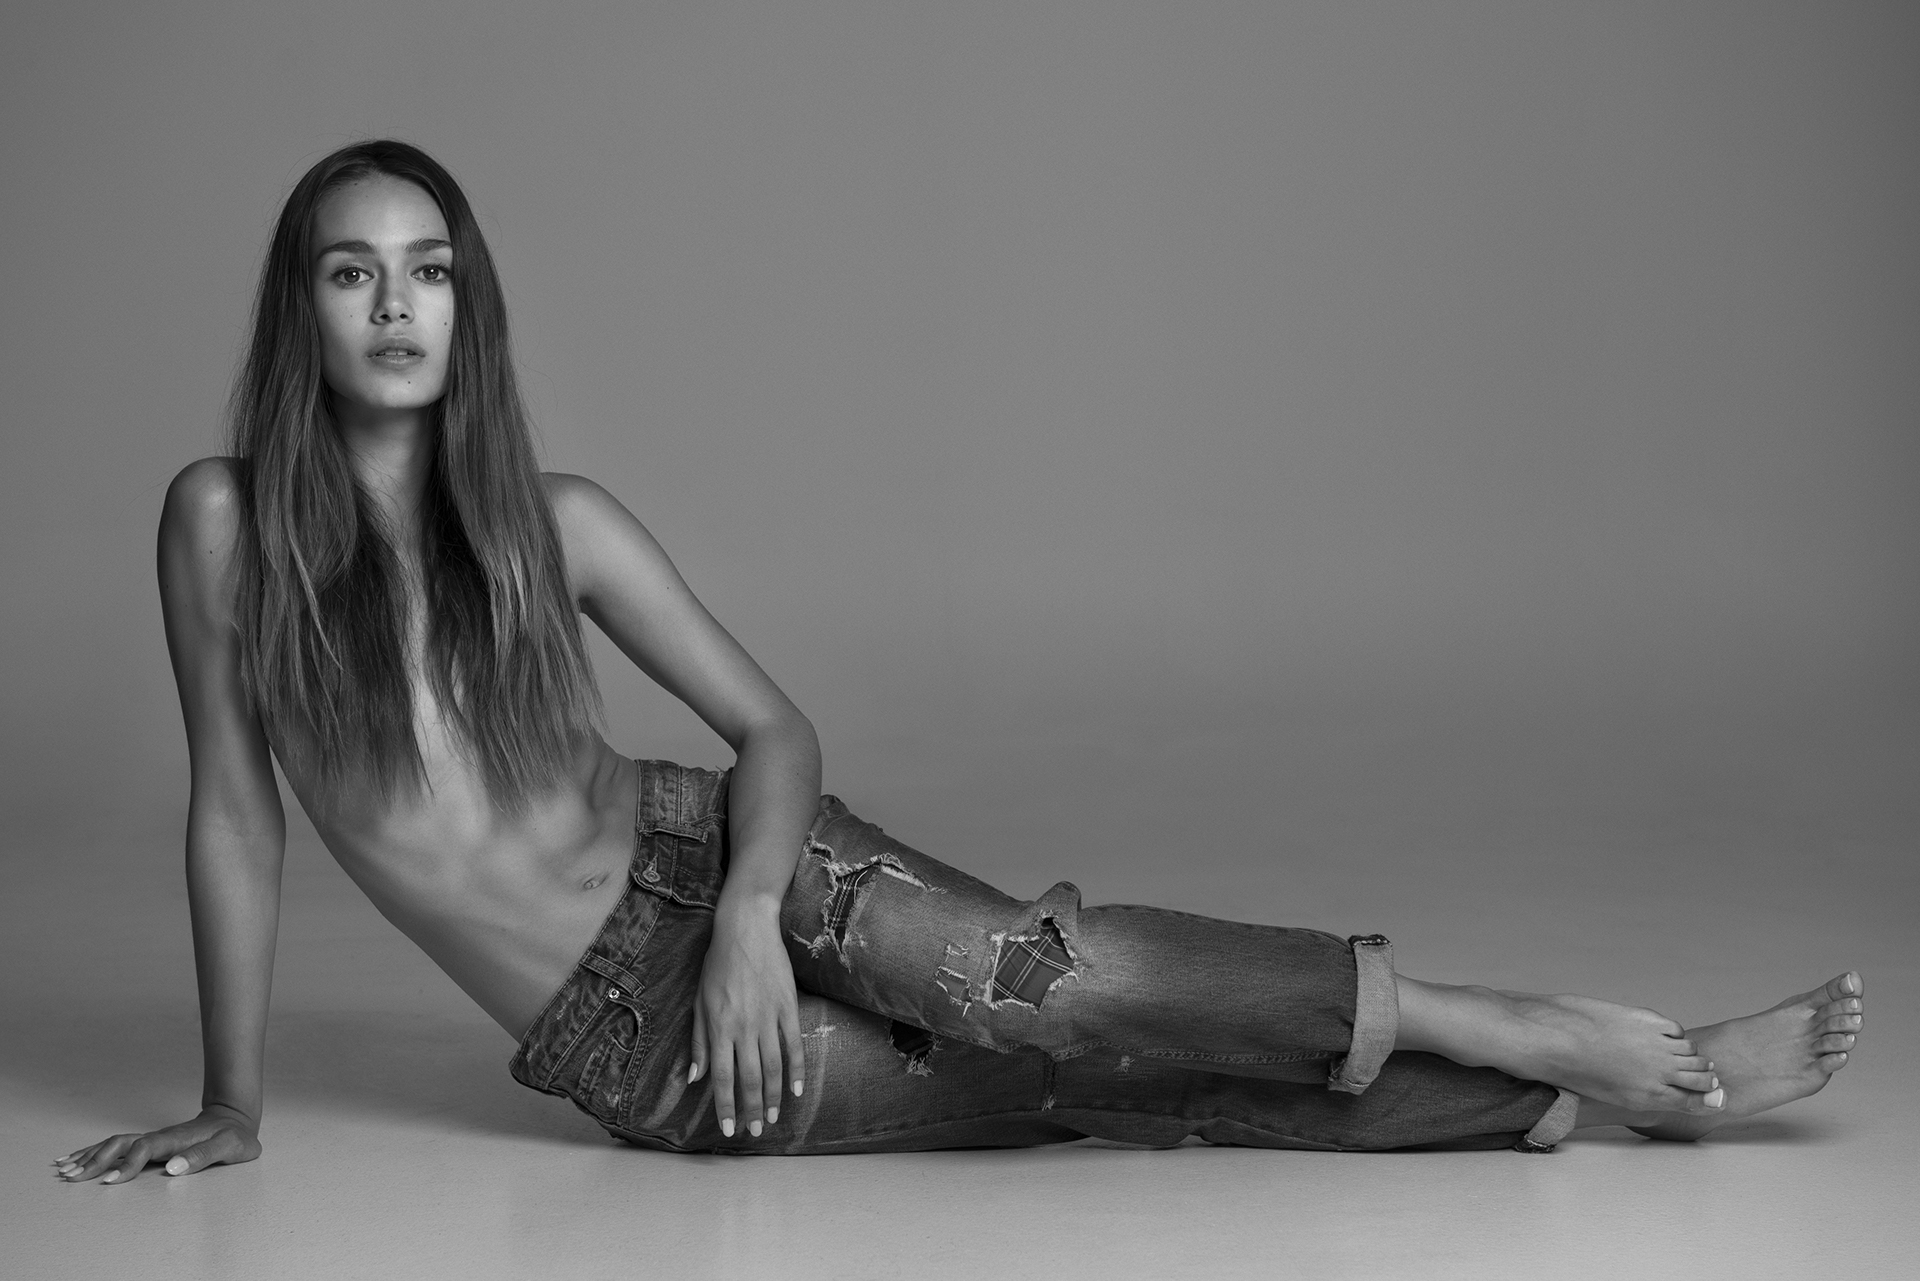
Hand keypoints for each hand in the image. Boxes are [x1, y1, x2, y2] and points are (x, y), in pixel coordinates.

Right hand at [53, 1105, 260, 1183]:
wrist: (235, 1118)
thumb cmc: (234, 1136)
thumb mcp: (230, 1146)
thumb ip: (203, 1157)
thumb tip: (171, 1169)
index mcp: (176, 1139)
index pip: (145, 1150)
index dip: (127, 1165)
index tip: (108, 1182)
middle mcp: (159, 1137)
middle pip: (121, 1144)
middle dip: (95, 1160)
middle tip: (71, 1177)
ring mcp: (153, 1139)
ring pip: (115, 1143)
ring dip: (90, 1155)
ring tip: (64, 1168)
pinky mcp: (150, 1143)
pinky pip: (118, 1145)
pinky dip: (96, 1151)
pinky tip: (78, 1158)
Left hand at [690, 901, 803, 1138]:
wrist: (746, 929)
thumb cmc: (717, 964)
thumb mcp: (698, 1001)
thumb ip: (698, 1041)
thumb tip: (693, 1077)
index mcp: (719, 1027)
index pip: (721, 1077)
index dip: (725, 1106)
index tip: (729, 1128)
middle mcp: (743, 1028)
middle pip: (750, 1079)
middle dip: (752, 1109)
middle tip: (754, 1131)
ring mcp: (768, 1018)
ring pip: (773, 1067)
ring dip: (774, 1097)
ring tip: (773, 1118)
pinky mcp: (788, 1007)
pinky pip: (794, 1045)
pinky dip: (796, 1070)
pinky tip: (796, 1090)